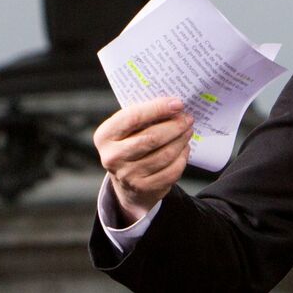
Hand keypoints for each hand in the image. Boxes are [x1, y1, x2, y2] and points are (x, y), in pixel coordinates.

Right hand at [94, 97, 195, 222]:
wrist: (126, 183)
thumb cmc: (130, 143)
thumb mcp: (127, 129)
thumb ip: (144, 115)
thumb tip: (174, 104)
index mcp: (105, 136)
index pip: (133, 117)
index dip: (158, 109)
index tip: (178, 104)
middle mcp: (112, 157)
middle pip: (152, 138)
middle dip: (175, 126)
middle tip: (188, 118)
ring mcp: (127, 176)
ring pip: (165, 154)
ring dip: (182, 140)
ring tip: (188, 130)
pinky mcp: (144, 188)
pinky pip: (172, 170)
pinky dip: (182, 157)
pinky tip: (183, 148)